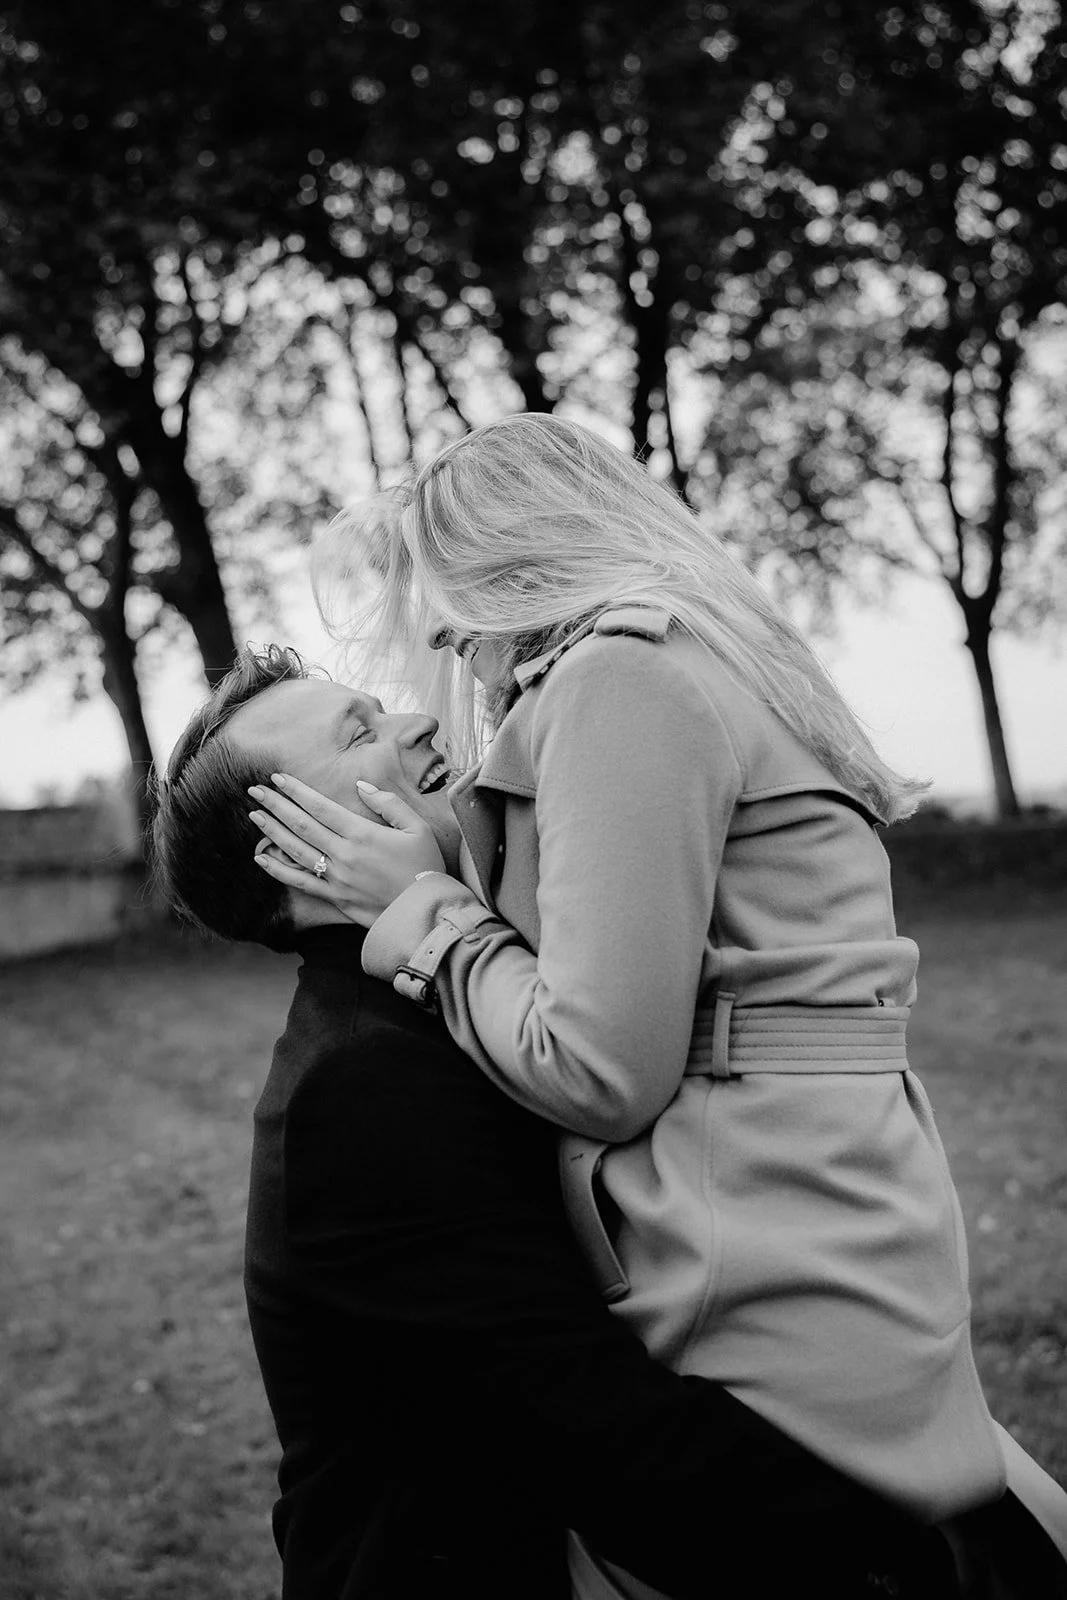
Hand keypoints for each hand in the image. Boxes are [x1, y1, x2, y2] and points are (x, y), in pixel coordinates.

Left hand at [248, 772, 446, 928]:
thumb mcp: (418, 827)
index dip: (296, 790)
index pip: (320, 806)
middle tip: (255, 790)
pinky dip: (278, 870)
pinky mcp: (335, 898)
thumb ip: (389, 803)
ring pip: (295, 850)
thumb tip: (362, 786)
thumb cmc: (426, 867)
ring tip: (255, 815)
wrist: (425, 912)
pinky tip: (262, 858)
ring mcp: (336, 878)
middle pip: (301, 824)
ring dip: (272, 831)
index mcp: (362, 834)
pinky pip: (300, 882)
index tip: (278, 778)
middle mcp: (343, 854)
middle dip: (276, 805)